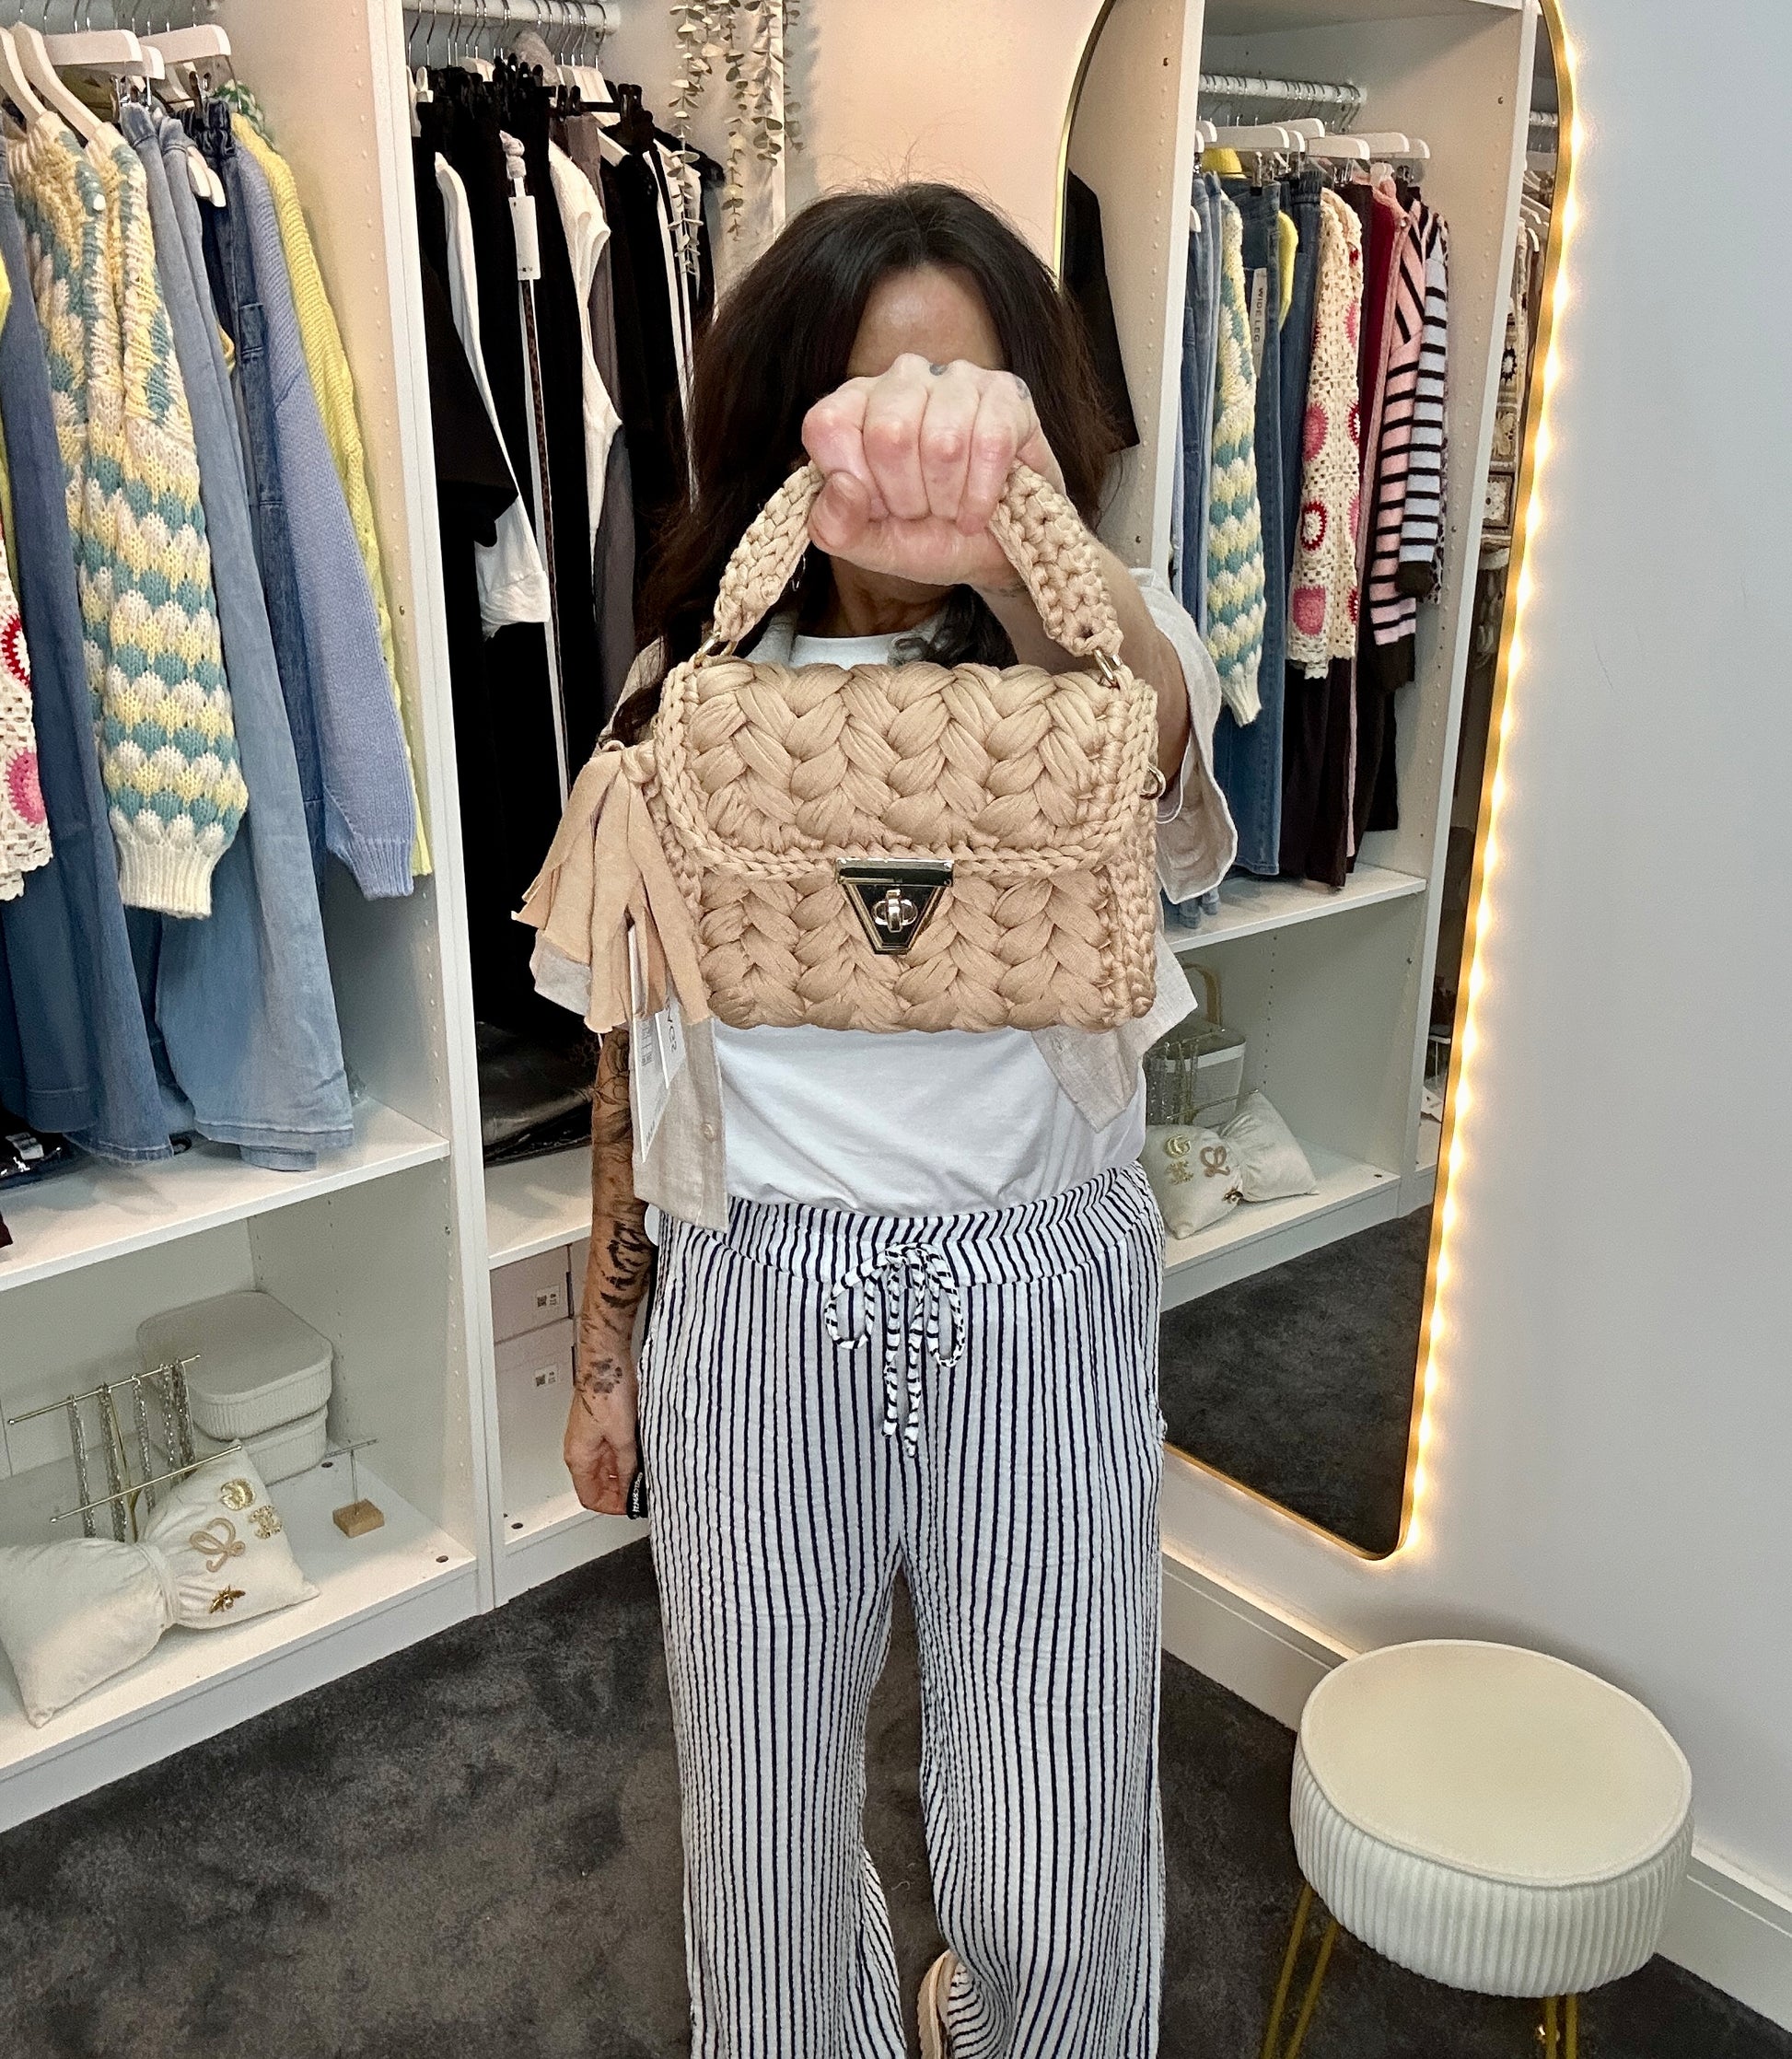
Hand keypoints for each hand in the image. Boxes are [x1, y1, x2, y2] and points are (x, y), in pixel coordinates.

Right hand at [564, 1314, 638, 1515]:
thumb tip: (632, 1485)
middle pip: (596, 1483)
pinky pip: (609, 1450)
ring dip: (621, 1473)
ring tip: (643, 1473)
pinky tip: (639, 1452)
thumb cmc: (607, 1392)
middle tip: (640, 1491)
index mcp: (578, 1456)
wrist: (606, 1362)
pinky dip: (623, 1457)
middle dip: (619, 1490)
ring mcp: (588, 1436)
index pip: (589, 1497)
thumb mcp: (623, 1438)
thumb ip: (627, 1466)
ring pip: (604, 1467)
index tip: (630, 1505)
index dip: (611, 1506)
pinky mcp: (598, 1424)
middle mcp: (579, 1448)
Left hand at [801, 354, 1065, 590]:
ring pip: (945, 442)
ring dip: (950, 498)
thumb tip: (842, 485)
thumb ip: (836, 526)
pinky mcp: (1006, 392)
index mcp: (852, 406)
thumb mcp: (871, 545)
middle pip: (890, 434)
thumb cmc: (926, 537)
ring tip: (952, 506)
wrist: (992, 552)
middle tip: (922, 509)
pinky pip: (992, 443)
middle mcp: (900, 379)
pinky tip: (979, 509)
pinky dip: (984, 495)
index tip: (880, 506)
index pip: (829, 426)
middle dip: (908, 496)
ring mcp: (956, 377)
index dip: (858, 484)